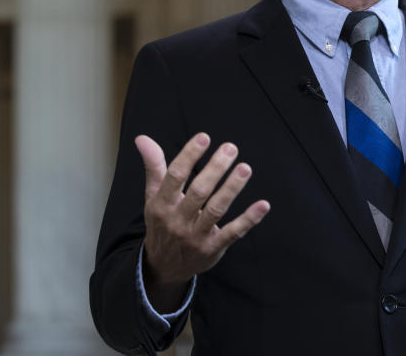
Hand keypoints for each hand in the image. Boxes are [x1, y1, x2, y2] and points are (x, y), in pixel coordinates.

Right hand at [135, 132, 270, 311]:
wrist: (163, 267)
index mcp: (162, 204)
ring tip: (245, 168)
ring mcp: (196, 236)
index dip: (189, 156)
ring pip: (216, 210)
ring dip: (232, 188)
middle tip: (231, 148)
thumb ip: (154, 167)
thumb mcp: (153, 197)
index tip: (204, 138)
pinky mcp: (213, 248)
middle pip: (199, 191)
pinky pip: (233, 232)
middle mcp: (177, 220)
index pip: (175, 176)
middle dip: (215, 169)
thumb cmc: (162, 223)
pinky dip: (249, 219)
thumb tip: (142, 138)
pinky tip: (263, 205)